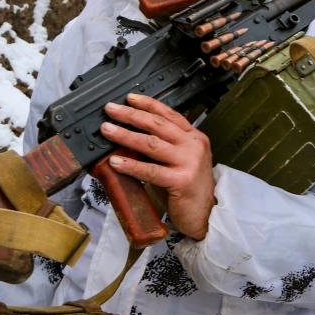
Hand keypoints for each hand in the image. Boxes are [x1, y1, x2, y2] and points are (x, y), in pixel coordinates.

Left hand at [101, 93, 214, 239]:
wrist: (206, 217)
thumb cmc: (187, 190)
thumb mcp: (179, 161)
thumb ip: (162, 148)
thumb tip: (129, 136)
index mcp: (194, 137)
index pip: (169, 114)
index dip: (148, 104)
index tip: (129, 98)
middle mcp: (194, 146)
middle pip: (157, 125)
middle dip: (131, 115)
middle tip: (111, 110)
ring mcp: (189, 162)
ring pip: (151, 144)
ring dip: (125, 135)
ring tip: (107, 130)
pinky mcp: (181, 181)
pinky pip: (151, 170)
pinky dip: (131, 165)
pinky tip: (115, 161)